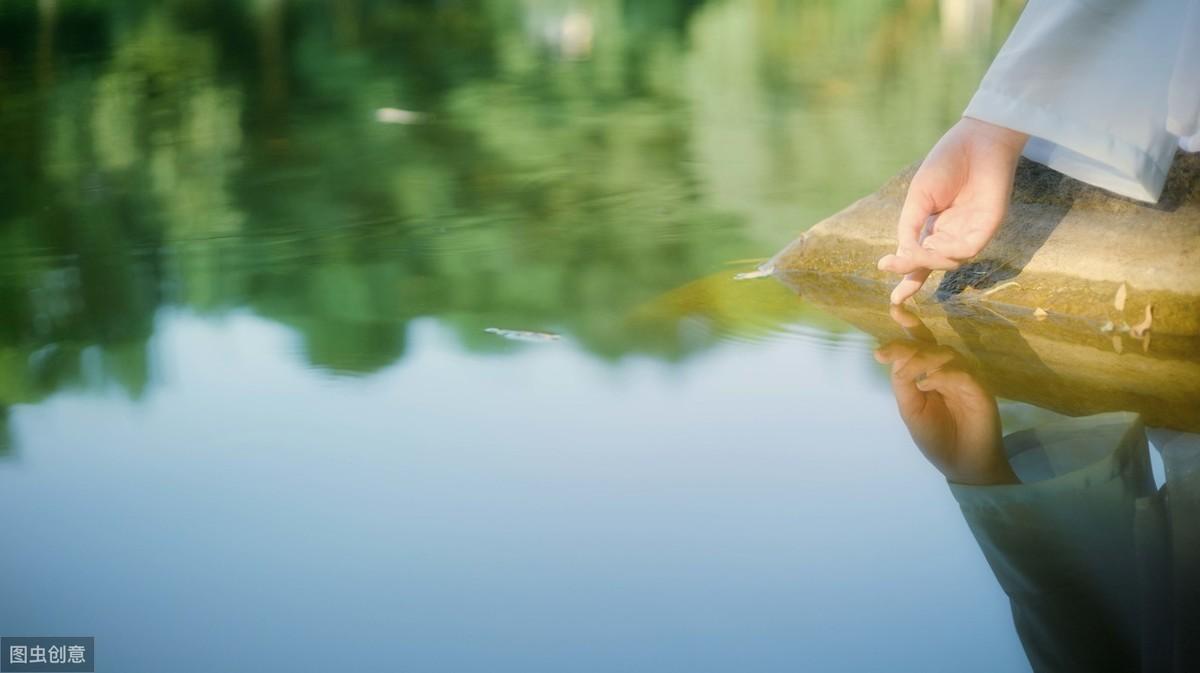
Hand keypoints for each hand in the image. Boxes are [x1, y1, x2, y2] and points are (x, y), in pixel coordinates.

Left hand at [875, 306, 1016, 485]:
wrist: (963, 465)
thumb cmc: (937, 437)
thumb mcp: (911, 410)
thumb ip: (903, 384)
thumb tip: (895, 358)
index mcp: (929, 372)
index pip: (920, 342)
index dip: (910, 324)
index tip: (894, 309)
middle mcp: (948, 370)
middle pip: (929, 345)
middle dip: (906, 344)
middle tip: (884, 353)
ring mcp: (965, 377)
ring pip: (945, 354)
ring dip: (921, 360)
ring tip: (906, 375)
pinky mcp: (980, 389)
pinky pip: (961, 373)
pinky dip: (942, 375)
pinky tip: (927, 384)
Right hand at [877, 117, 1027, 304]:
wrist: (977, 139)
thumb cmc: (946, 163)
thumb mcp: (918, 198)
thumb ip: (909, 227)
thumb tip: (901, 256)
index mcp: (934, 227)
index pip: (920, 258)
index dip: (907, 278)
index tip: (894, 300)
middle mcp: (953, 234)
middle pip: (932, 264)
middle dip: (911, 270)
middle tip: (890, 265)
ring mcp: (971, 232)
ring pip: (949, 261)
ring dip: (928, 260)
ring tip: (912, 252)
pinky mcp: (988, 227)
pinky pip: (968, 250)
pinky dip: (949, 252)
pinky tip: (935, 245)